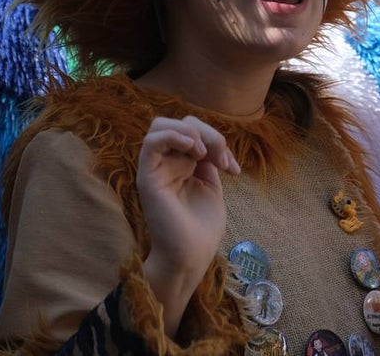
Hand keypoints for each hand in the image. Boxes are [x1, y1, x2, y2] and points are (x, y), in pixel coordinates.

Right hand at [137, 115, 239, 336]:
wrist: (192, 256)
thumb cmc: (202, 228)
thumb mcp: (211, 186)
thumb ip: (209, 161)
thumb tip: (210, 143)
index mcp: (181, 165)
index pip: (193, 132)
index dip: (216, 140)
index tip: (232, 169)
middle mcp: (165, 163)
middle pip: (180, 123)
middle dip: (207, 133)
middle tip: (221, 161)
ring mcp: (155, 169)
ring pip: (160, 125)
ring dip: (190, 132)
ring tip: (204, 153)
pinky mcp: (147, 177)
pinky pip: (151, 142)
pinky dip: (173, 136)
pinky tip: (193, 151)